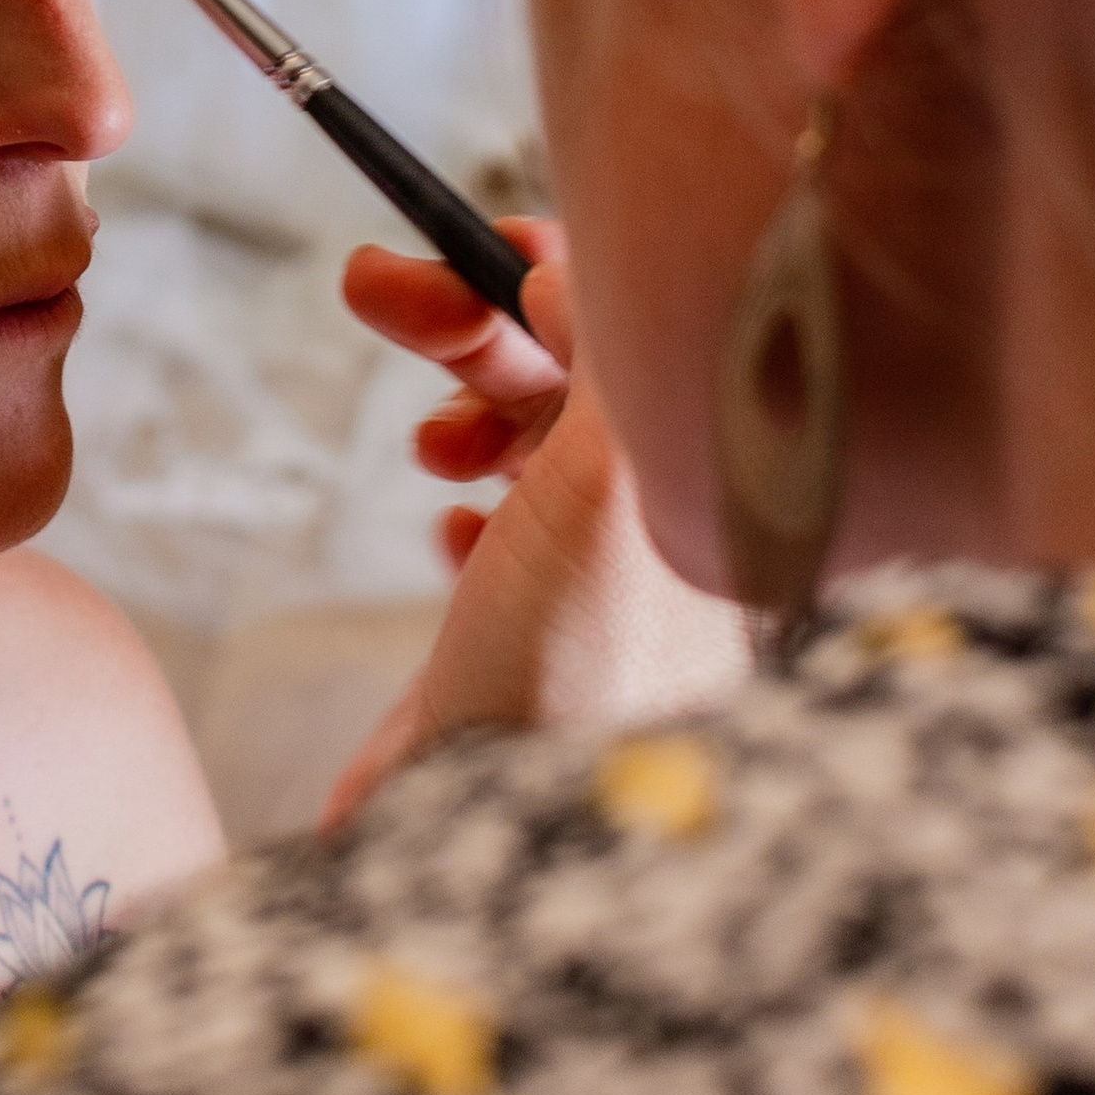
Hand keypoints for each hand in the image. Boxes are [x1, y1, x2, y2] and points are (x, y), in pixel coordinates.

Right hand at [320, 224, 749, 829]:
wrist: (512, 856)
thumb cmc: (579, 673)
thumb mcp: (607, 474)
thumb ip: (605, 354)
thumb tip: (572, 266)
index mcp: (722, 486)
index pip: (645, 333)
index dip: (554, 268)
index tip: (468, 238)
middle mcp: (686, 539)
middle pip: (580, 382)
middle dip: (473, 328)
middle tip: (371, 286)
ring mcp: (617, 605)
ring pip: (540, 455)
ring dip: (469, 416)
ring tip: (429, 453)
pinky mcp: (545, 664)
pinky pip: (517, 550)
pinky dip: (477, 516)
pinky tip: (452, 534)